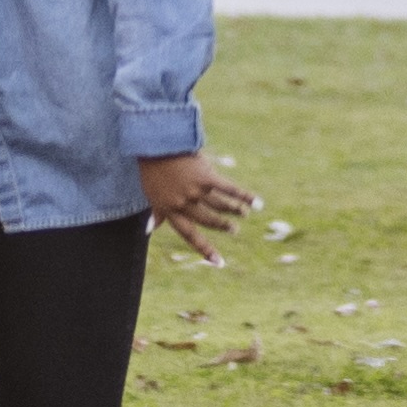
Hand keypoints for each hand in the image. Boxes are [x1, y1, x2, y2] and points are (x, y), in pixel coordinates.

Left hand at [140, 149, 255, 262]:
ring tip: (243, 214)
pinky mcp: (207, 177)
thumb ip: (157, 213)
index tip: (219, 262)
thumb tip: (150, 228)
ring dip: (234, 211)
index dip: (205, 249)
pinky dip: (244, 197)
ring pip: (220, 206)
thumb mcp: (151, 194)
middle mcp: (184, 204)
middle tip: (233, 230)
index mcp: (170, 211)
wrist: (156, 143)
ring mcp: (196, 191)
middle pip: (209, 220)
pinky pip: (229, 190)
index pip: (190, 235)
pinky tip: (256, 203)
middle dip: (223, 226)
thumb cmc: (153, 169)